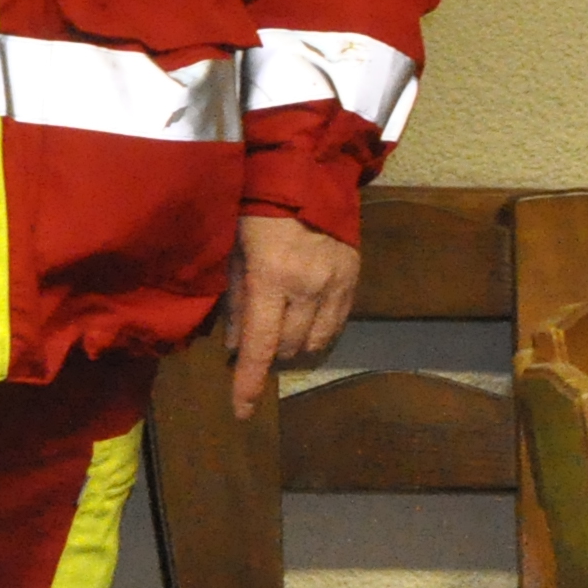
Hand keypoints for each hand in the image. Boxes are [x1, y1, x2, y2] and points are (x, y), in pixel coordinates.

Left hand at [226, 213, 361, 417]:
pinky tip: (303, 324)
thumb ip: (235, 301)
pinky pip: (336, 326)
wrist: (309, 175)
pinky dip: (317, 334)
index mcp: (271, 279)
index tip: (241, 412)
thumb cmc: (257, 211)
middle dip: (266, 354)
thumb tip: (234, 346)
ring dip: (292, 347)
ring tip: (278, 330)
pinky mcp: (354, 281)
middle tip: (253, 341)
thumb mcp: (234, 252)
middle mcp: (308, 288)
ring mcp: (336, 286)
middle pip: (287, 348)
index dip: (249, 383)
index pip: (259, 347)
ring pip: (314, 343)